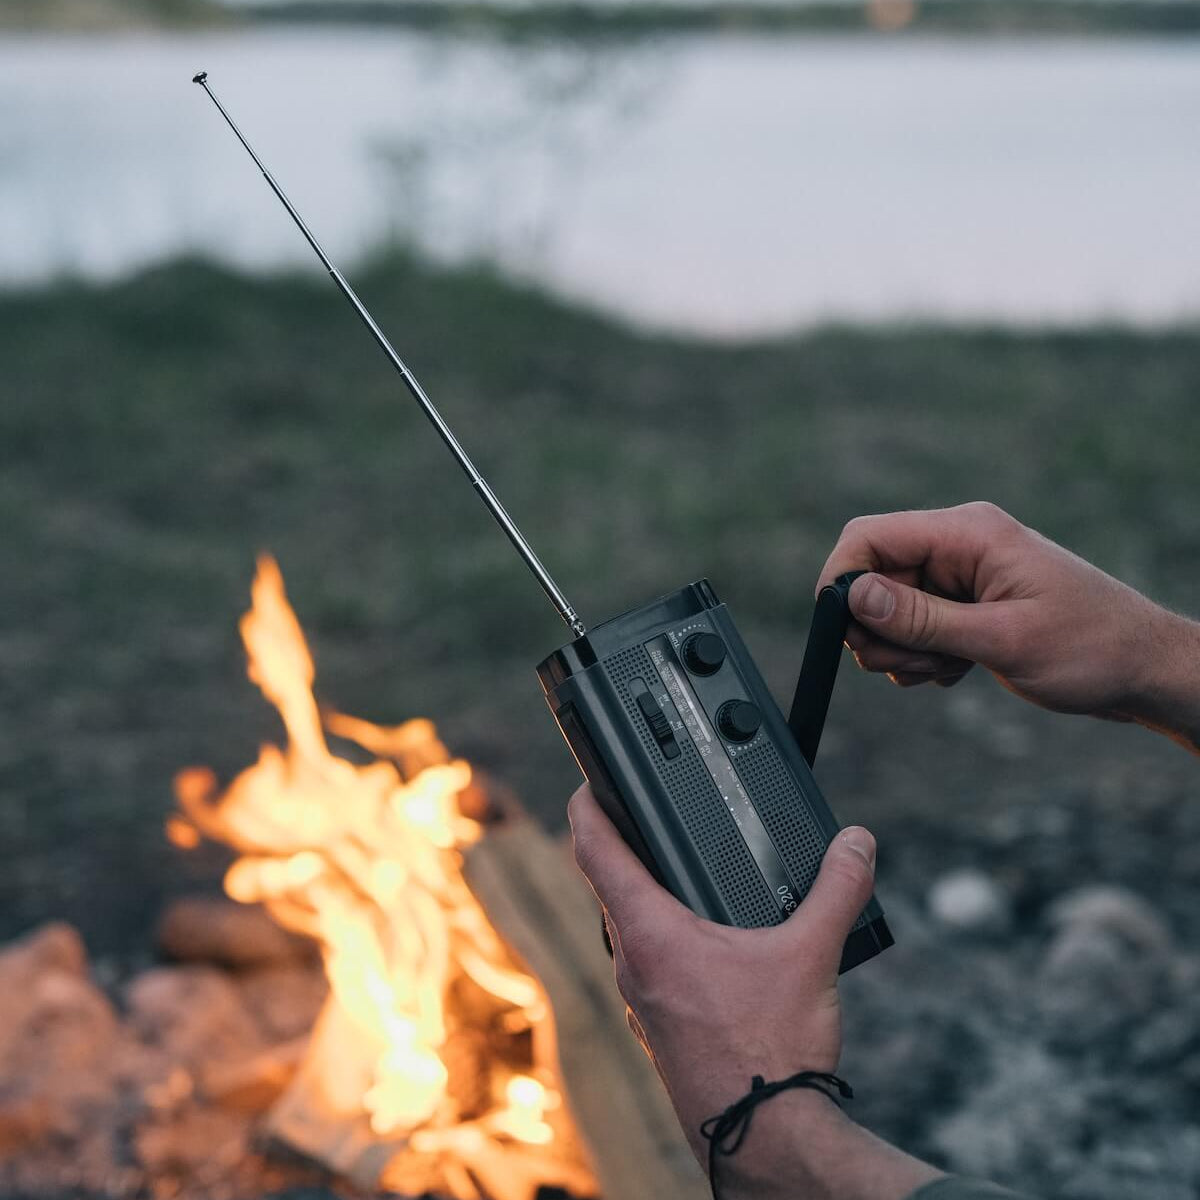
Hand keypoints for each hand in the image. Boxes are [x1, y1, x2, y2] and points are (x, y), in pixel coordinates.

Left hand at [568, 785, 941, 1199]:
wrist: (764, 1141)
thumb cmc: (770, 1057)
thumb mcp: (811, 956)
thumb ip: (836, 890)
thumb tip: (855, 844)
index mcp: (651, 935)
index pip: (595, 852)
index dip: (589, 806)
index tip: (591, 781)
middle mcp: (634, 966)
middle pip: (611, 888)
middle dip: (628, 849)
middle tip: (649, 819)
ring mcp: (642, 1001)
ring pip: (631, 930)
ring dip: (650, 898)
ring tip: (684, 874)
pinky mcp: (660, 1028)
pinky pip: (652, 966)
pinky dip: (669, 939)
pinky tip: (710, 946)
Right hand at [817, 502, 1199, 747]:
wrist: (1144, 670)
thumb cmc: (1092, 648)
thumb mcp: (1002, 639)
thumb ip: (922, 619)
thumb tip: (853, 598)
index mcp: (968, 533)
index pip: (870, 537)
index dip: (842, 581)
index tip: (841, 632)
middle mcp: (959, 546)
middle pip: (873, 579)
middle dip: (880, 630)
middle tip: (918, 663)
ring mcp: (961, 575)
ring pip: (888, 610)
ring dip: (904, 649)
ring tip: (951, 668)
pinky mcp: (964, 604)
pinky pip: (913, 627)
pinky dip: (923, 656)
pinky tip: (960, 670)